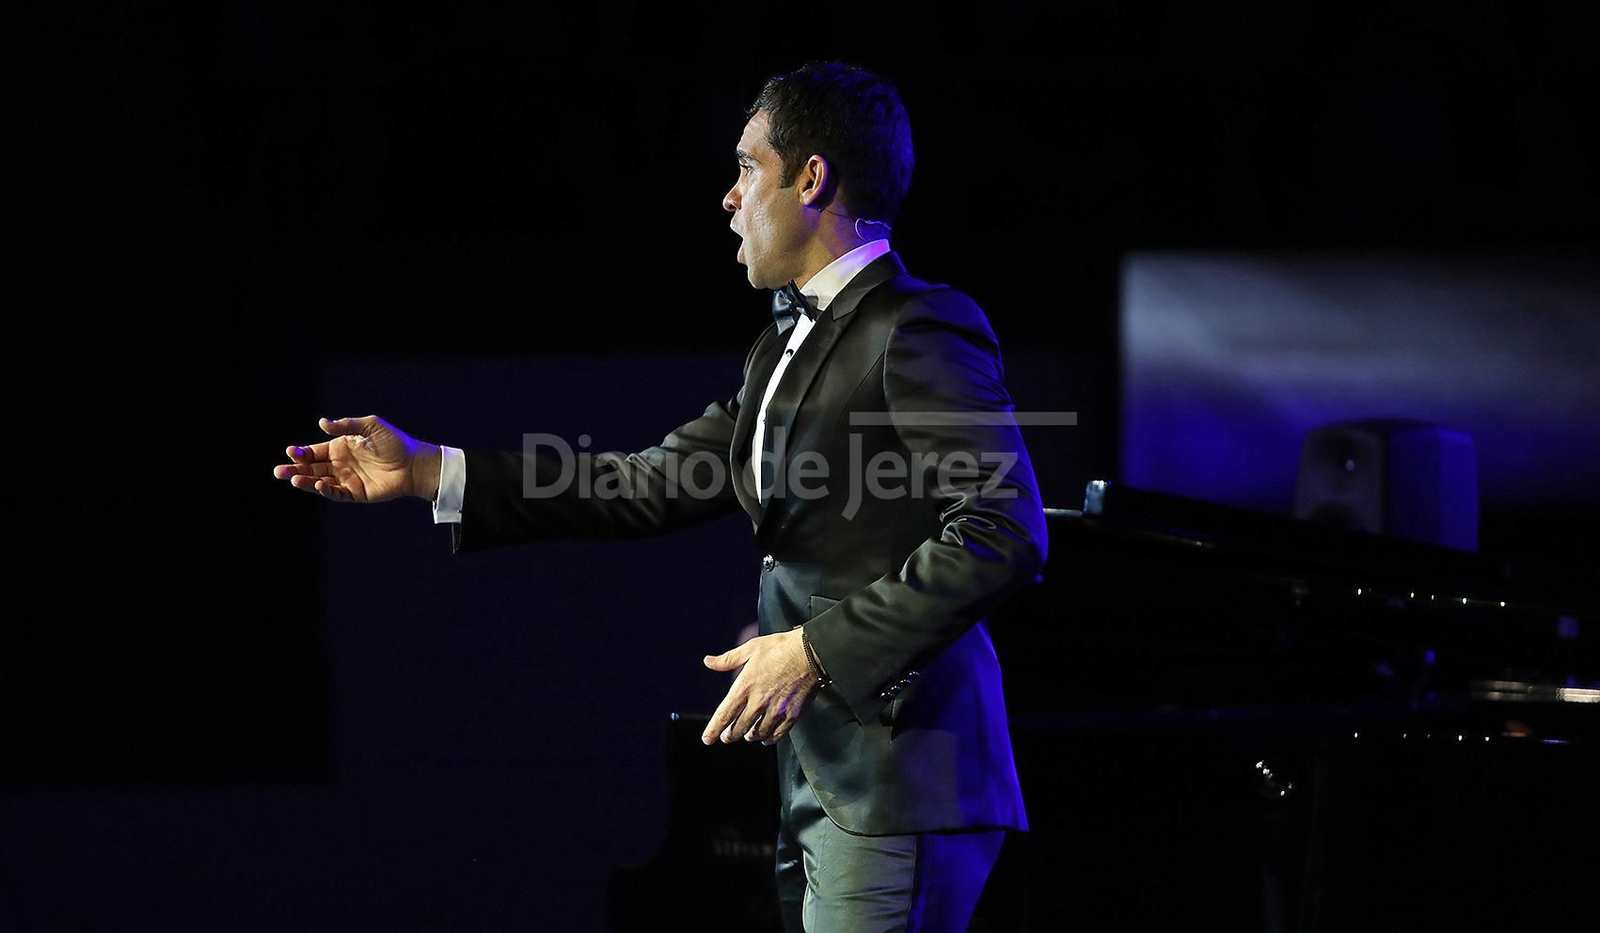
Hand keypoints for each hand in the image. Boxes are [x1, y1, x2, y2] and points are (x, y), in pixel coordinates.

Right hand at [272, 415, 440, 502]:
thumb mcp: (369, 426)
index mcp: (340, 447)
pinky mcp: (356, 494)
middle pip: (311, 468)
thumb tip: (322, 423)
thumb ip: (346, 425)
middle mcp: (340, 464)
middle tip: (279, 471)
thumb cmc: (394, 442)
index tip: (291, 452)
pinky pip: (336, 494)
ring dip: (306, 481)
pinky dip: (325, 491)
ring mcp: (347, 480)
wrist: (413, 463)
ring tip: (294, 479)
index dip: (301, 453)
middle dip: (294, 469)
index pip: (314, 452)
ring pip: (319, 482)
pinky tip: (318, 485)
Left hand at [702, 629, 818, 745]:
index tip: (707, 739)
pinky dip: (768, 738)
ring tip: (747, 735)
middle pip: (738, 729)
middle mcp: (758, 702)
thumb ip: (727, 659)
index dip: (713, 730)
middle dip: (730, 735)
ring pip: (757, 734)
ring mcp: (776, 710)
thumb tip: (707, 662)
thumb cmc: (780, 647)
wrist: (811, 652)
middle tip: (728, 736)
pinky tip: (765, 737)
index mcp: (745, 686)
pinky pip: (776, 735)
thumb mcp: (751, 648)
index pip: (724, 715)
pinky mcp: (792, 715)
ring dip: (749, 736)